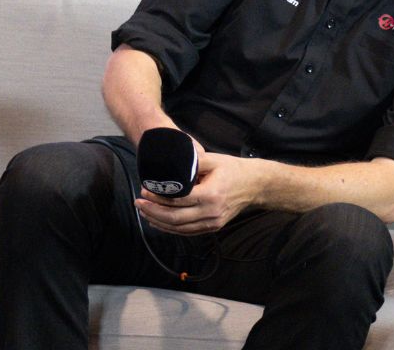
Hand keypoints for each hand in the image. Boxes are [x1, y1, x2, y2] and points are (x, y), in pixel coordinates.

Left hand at [135, 151, 258, 235]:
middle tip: (138, 203)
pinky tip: (158, 222)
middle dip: (153, 211)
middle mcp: (211, 212)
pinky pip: (188, 231)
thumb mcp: (212, 160)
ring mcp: (213, 222)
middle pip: (175, 217)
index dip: (158, 197)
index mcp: (211, 195)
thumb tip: (169, 163)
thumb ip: (191, 161)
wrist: (255, 185)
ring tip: (143, 212)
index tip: (145, 190)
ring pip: (180, 228)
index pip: (177, 200)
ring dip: (159, 221)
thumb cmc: (233, 170)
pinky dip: (171, 228)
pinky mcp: (213, 227)